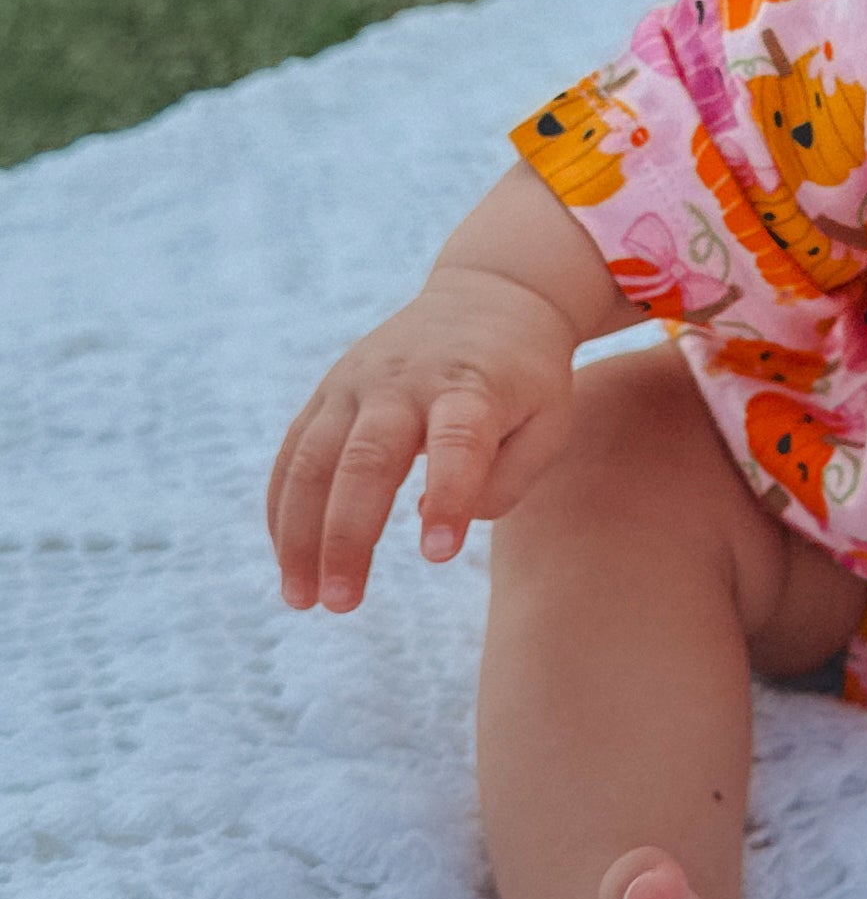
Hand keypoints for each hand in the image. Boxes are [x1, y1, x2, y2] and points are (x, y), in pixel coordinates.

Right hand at [266, 268, 582, 612]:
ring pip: (314, 459)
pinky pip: (294, 453)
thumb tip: (438, 525)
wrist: (491, 294)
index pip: (458, 442)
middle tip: (343, 604)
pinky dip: (284, 510)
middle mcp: (408, 380)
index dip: (449, 496)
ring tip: (303, 600)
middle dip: (348, 534)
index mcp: (473, 386)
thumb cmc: (526, 377)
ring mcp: (359, 382)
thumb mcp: (549, 420)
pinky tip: (290, 562)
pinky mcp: (330, 390)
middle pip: (367, 457)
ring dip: (300, 534)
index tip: (438, 555)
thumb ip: (509, 479)